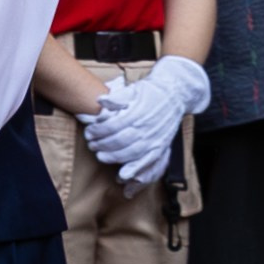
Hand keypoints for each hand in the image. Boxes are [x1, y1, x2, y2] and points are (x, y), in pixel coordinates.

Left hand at [82, 55, 208, 186]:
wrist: (174, 95)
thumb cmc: (151, 91)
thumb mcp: (133, 89)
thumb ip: (117, 97)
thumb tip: (100, 100)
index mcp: (136, 113)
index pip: (112, 126)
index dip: (98, 131)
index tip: (89, 132)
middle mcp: (145, 127)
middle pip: (119, 141)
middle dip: (102, 145)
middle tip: (91, 145)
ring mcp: (154, 138)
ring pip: (131, 153)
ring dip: (113, 157)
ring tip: (101, 156)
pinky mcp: (160, 146)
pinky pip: (147, 161)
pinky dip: (135, 169)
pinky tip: (123, 174)